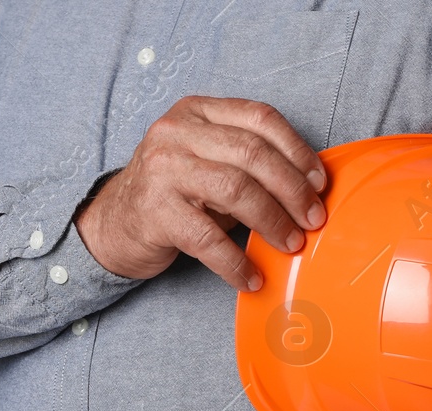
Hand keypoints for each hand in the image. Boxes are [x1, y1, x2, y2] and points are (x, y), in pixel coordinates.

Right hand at [73, 95, 328, 290]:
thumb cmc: (171, 195)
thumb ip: (245, 162)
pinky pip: (207, 238)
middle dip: (292, 189)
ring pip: (235, 189)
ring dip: (272, 221)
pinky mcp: (154, 212)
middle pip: (252, 153)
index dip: (297, 150)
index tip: (320, 182)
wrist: (112, 226)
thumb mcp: (206, 162)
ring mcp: (162, 170)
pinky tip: (251, 277)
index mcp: (196, 112)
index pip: (259, 118)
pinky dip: (236, 262)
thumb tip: (307, 188)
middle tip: (313, 219)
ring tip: (291, 244)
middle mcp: (176, 133)